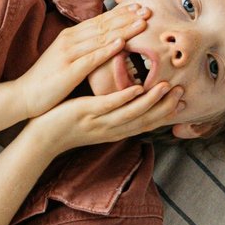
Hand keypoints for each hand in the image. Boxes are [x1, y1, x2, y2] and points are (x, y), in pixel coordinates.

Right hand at [14, 2, 149, 117]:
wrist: (24, 94)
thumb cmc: (50, 77)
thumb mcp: (68, 56)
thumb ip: (84, 46)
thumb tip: (105, 38)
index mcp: (71, 35)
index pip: (101, 20)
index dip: (121, 13)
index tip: (141, 6)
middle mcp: (70, 39)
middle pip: (104, 25)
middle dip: (127, 16)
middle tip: (148, 9)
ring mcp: (68, 53)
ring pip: (101, 38)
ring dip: (123, 29)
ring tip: (142, 23)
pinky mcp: (67, 70)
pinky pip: (91, 58)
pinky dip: (107, 50)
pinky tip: (121, 44)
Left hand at [29, 80, 184, 154]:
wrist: (41, 138)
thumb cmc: (68, 125)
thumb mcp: (97, 121)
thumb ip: (114, 112)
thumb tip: (128, 99)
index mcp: (115, 131)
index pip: (146, 124)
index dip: (165, 113)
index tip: (182, 101)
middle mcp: (111, 129)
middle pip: (144, 120)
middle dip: (165, 107)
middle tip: (183, 92)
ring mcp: (99, 122)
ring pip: (131, 113)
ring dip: (151, 100)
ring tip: (166, 86)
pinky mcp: (86, 113)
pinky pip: (108, 106)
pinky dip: (124, 98)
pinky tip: (136, 89)